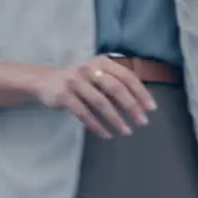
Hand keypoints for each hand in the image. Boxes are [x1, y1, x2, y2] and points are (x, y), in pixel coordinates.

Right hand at [32, 56, 156, 139]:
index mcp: (103, 62)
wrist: (45, 81)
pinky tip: (107, 134)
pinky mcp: (63, 96)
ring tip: (126, 131)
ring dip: (116, 119)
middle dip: (131, 107)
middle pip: (116, 89)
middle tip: (142, 122)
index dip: (141, 93)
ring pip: (100, 103)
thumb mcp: (98, 75)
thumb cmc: (80, 80)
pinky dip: (97, 125)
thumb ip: (116, 84)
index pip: (127, 77)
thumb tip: (141, 104)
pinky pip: (84, 113)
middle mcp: (89, 69)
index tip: (151, 109)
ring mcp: (75, 81)